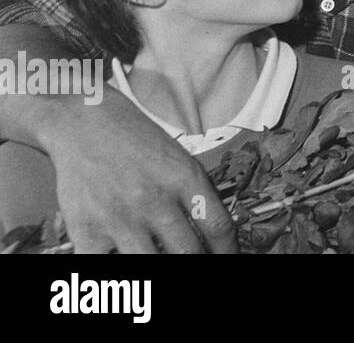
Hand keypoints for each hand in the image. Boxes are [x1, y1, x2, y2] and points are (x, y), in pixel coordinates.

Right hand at [42, 88, 235, 252]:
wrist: (83, 122)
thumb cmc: (134, 139)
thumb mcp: (177, 158)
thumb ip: (195, 195)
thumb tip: (212, 237)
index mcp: (184, 178)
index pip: (219, 227)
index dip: (229, 252)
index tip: (229, 259)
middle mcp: (154, 199)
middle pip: (189, 253)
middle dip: (196, 263)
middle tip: (195, 260)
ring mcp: (119, 217)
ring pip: (151, 266)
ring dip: (160, 267)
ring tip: (161, 259)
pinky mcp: (86, 231)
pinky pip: (107, 268)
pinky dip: (119, 272)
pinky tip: (125, 259)